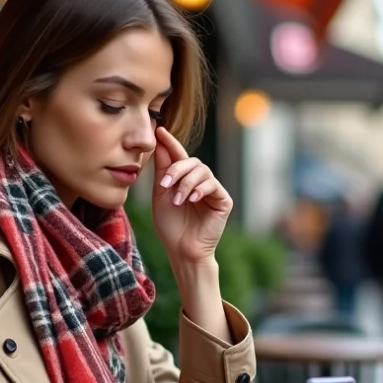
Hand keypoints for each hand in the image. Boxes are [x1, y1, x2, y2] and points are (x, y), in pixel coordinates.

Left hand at [151, 126, 232, 263]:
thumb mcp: (161, 195)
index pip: (179, 156)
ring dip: (186, 183)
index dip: (170, 143)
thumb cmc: (170, 226)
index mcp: (184, 179)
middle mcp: (199, 182)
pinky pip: (213, 186)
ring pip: (203, 171)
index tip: (159, 131)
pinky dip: (201, 189)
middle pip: (192, 161)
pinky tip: (191, 199)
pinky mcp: (223, 201)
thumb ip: (162, 171)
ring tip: (177, 200)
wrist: (181, 250)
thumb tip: (160, 144)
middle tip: (165, 183)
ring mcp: (213, 191)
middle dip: (177, 168)